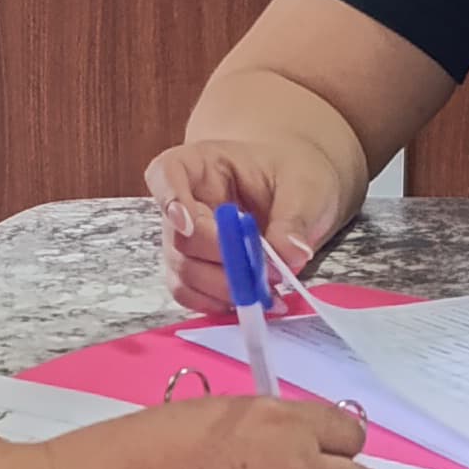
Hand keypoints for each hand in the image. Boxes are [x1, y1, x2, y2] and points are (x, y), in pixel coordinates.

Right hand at [141, 137, 355, 318]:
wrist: (294, 192)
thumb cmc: (291, 176)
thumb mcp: (303, 186)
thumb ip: (294, 219)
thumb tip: (289, 255)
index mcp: (201, 165)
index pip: (165, 173)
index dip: (169, 199)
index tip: (188, 223)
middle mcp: (184, 202)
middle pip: (178, 236)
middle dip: (220, 260)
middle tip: (264, 273)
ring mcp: (184, 240)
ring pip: (183, 272)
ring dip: (223, 288)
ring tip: (266, 291)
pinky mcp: (195, 270)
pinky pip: (192, 294)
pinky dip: (220, 303)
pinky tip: (252, 301)